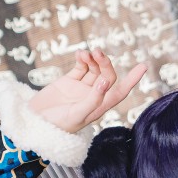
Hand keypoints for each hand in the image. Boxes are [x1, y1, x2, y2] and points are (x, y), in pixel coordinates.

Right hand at [27, 48, 146, 133]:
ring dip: (92, 59)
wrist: (33, 123)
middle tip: (96, 52)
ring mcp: (81, 88)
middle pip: (107, 75)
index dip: (132, 80)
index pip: (120, 91)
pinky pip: (80, 67)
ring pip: (94, 69)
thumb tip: (107, 81)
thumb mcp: (77, 115)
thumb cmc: (56, 125)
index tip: (143, 66)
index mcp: (99, 107)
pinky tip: (80, 54)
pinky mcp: (68, 82)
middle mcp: (93, 96)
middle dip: (104, 63)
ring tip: (85, 53)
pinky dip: (82, 59)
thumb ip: (93, 99)